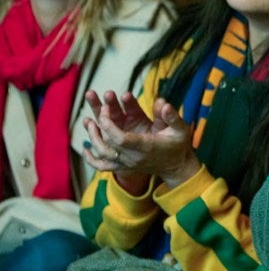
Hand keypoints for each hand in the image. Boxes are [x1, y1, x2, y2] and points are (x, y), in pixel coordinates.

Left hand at [83, 91, 199, 191]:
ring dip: (93, 138)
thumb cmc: (178, 146)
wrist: (176, 167)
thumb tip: (163, 102)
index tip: (105, 110)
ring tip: (89, 121)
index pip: (120, 139)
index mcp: (146, 146)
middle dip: (100, 125)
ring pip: (102, 154)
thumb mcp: (180, 129)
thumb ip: (172, 117)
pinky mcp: (123, 167)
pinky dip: (91, 159)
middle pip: (108, 144)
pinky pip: (103, 167)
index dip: (108, 125)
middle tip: (102, 108)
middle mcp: (133, 157)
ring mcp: (127, 164)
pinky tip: (85, 149)